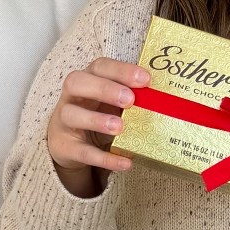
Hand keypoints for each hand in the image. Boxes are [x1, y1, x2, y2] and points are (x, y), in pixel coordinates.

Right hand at [47, 58, 149, 196]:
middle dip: (105, 89)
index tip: (145, 79)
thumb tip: (165, 101)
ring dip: (97, 120)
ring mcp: (64, 121)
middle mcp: (71, 96)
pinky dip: (104, 158)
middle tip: (130, 100)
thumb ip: (131, 98)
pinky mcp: (64, 147)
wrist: (68, 143)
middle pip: (76, 82)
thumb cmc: (96, 115)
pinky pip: (82, 152)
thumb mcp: (111, 103)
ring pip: (71, 114)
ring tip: (120, 127)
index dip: (121, 70)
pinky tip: (125, 163)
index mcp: (87, 80)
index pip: (99, 67)